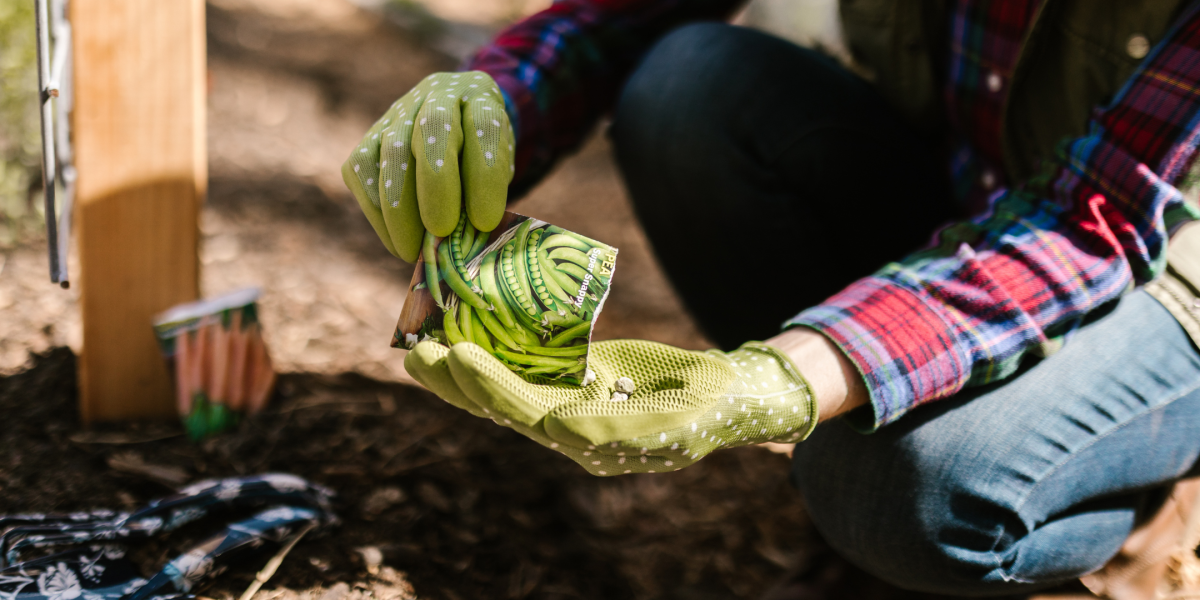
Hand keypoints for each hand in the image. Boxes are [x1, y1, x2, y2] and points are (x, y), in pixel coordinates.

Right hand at [342, 71, 514, 261]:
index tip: (485, 221)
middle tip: (441, 231)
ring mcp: (398, 112)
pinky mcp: (368, 137)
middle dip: (436, 186)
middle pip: (432, 130)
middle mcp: (437, 95)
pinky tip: (396, 240)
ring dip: (400, 209)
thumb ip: (485, 194)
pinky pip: (361, 171)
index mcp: (480, 97)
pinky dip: (377, 212)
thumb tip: (464, 242)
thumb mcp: (499, 169)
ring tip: (413, 250)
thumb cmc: (482, 157)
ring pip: (391, 153)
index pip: (483, 126)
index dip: (484, 174)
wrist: (458, 125)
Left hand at [404, 339, 819, 475]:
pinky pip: (527, 367)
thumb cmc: (708, 408)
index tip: (458, 357)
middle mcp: (570, 427)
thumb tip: (557, 429)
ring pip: (504, 386)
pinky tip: (465, 333)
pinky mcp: (575, 380)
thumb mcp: (673, 423)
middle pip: (501, 405)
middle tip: (415, 352)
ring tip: (421, 344)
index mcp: (590, 443)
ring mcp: (570, 403)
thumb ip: (616, 429)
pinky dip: (494, 351)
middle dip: (457, 382)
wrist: (728, 396)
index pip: (528, 417)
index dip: (491, 389)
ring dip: (462, 369)